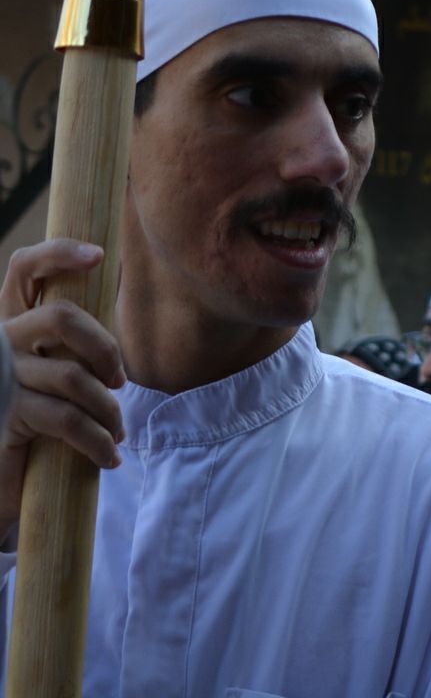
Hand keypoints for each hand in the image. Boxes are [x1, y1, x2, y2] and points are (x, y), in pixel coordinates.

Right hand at [0, 240, 126, 536]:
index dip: (57, 253)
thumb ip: (75, 338)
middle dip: (105, 346)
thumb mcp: (60, 367)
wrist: (2, 476)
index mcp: (13, 320)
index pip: (23, 269)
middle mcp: (1, 340)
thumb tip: (117, 304)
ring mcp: (2, 377)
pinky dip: (97, 439)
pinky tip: (108, 456)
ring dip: (108, 408)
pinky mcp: (8, 415)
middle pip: (61, 316)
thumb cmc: (43, 413)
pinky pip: (66, 419)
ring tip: (117, 432)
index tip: (99, 255)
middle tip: (120, 381)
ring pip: (71, 374)